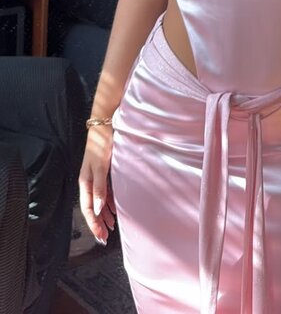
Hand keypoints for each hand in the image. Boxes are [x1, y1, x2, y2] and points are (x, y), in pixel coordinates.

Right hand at [79, 127, 116, 244]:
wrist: (105, 125)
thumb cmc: (101, 144)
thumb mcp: (101, 167)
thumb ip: (99, 188)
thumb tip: (96, 210)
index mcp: (85, 182)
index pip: (87, 209)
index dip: (93, 224)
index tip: (100, 237)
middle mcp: (89, 182)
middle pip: (91, 208)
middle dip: (97, 224)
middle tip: (104, 238)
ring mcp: (96, 177)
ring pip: (98, 202)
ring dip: (103, 215)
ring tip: (110, 227)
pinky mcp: (103, 172)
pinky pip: (104, 193)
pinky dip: (108, 204)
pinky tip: (114, 210)